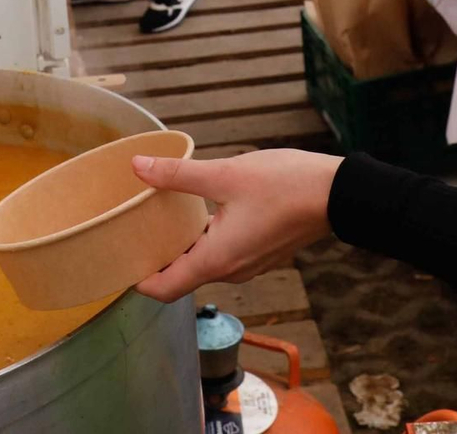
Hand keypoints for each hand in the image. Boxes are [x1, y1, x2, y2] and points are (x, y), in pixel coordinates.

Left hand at [131, 149, 343, 301]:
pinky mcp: (261, 251)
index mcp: (217, 259)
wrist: (338, 194)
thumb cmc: (285, 185)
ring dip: (182, 246)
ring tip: (159, 216)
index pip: (165, 288)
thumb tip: (137, 167)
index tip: (117, 261)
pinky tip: (198, 211)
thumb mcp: (226, 175)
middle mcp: (231, 270)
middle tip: (131, 230)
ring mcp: (249, 263)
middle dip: (155, 258)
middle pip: (181, 276)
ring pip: (203, 263)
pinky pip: (223, 253)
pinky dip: (204, 240)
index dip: (137, 280)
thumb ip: (178, 175)